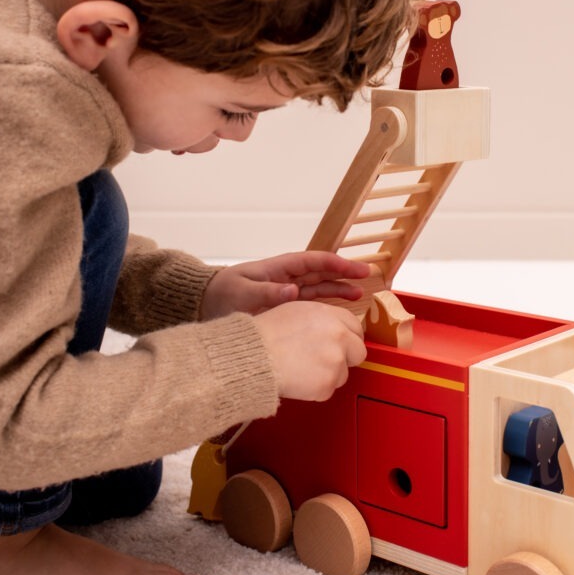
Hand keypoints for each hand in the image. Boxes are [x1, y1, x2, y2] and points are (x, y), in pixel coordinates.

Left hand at [200, 252, 370, 319]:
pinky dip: (324, 306)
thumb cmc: (221, 294)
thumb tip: (293, 290)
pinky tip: (339, 312)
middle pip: (321, 274)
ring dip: (338, 290)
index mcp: (278, 268)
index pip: (313, 261)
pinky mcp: (283, 309)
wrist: (205, 306)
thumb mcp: (241, 292)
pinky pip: (309, 305)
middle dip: (344, 274)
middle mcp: (286, 279)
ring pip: (318, 289)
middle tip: (368, 277)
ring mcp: (285, 294)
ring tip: (360, 295)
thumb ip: (266, 292)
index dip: (336, 263)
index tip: (355, 268)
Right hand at [255, 301, 366, 401]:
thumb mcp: (295, 311)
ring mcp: (335, 361)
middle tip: (323, 361)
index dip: (348, 338)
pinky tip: (298, 379)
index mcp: (330, 315)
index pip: (355, 327)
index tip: (341, 345)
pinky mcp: (327, 384)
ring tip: (301, 369)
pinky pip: (328, 390)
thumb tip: (334, 329)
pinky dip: (315, 389)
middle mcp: (338, 335)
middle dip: (345, 358)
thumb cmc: (265, 334)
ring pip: (343, 374)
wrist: (253, 356)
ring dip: (328, 375)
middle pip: (358, 351)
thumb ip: (321, 319)